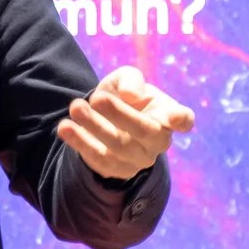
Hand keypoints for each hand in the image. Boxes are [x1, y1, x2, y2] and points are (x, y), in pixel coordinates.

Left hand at [59, 66, 194, 181]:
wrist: (105, 117)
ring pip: (117, 147)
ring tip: (75, 108)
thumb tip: (131, 96)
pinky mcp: (117, 170)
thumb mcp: (125, 78)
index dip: (182, 119)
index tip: (176, 118)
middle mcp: (158, 140)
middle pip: (145, 132)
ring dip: (94, 128)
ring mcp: (138, 159)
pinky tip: (65, 128)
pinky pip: (98, 159)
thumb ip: (130, 80)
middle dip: (120, 115)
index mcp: (167, 114)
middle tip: (97, 98)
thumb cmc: (125, 95)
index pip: (184, 119)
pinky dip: (80, 143)